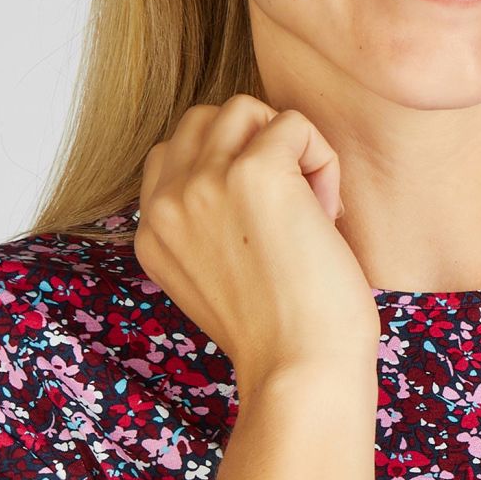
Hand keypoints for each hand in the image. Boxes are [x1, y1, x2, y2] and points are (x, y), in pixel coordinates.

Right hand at [133, 98, 380, 391]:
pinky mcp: (255, 172)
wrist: (301, 371)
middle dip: (255, 148)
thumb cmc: (283, 336)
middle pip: (204, 120)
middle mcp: (167, 204)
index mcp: (152, 233)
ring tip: (312, 206)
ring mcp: (205, 183)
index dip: (226, 171)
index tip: (261, 228)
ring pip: (246, 109)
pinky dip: (323, 160)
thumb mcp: (217, 281)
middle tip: (292, 210)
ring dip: (289, 147)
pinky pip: (295, 124)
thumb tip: (246, 170)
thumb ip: (208, 228)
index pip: (172, 155)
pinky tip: (328, 214)